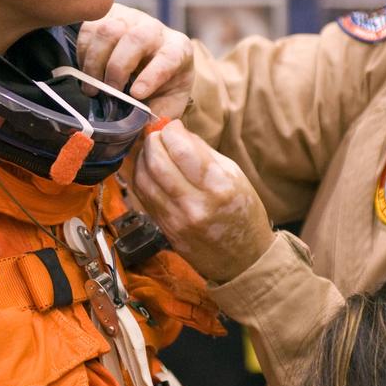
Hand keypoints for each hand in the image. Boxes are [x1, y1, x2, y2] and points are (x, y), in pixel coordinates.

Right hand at [77, 3, 194, 118]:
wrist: (151, 64)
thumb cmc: (161, 88)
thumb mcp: (167, 105)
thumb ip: (159, 119)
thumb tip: (144, 133)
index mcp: (178, 50)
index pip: (169, 57)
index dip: (152, 75)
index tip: (137, 94)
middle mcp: (156, 30)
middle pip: (136, 39)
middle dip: (118, 68)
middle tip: (110, 91)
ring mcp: (130, 20)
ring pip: (109, 30)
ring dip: (96, 61)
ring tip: (93, 87)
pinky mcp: (108, 17)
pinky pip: (89, 29)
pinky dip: (83, 53)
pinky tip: (87, 72)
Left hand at [133, 121, 275, 283]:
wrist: (242, 260)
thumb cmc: (243, 214)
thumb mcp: (234, 176)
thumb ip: (202, 152)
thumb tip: (177, 131)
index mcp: (218, 187)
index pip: (181, 149)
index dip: (171, 130)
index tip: (173, 125)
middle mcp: (194, 204)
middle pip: (156, 162)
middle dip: (153, 140)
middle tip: (158, 134)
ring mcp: (175, 219)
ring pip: (143, 179)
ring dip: (143, 158)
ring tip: (153, 150)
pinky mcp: (164, 228)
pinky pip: (143, 196)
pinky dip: (142, 177)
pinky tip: (149, 169)